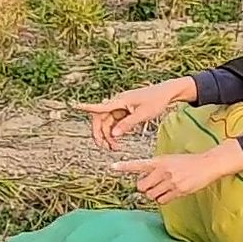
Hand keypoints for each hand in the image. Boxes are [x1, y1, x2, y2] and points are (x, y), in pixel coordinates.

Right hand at [77, 77, 194, 150]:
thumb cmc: (157, 100)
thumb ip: (128, 124)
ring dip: (109, 135)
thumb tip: (114, 134)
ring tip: (115, 148)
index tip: (75, 106)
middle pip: (101, 119)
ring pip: (108, 123)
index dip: (87, 108)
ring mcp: (121, 107)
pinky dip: (116, 132)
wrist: (168, 93)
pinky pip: (116, 122)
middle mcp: (118, 103)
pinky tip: (119, 141)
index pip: (100, 106)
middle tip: (104, 148)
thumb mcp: (143, 114)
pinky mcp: (125, 110)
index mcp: (120, 101)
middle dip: (101, 134)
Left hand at [112, 142, 242, 202]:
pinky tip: (172, 192)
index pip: (139, 164)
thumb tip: (146, 183)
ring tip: (165, 188)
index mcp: (160, 161)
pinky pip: (163, 200)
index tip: (112, 167)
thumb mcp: (171, 160)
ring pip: (152, 195)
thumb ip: (158, 169)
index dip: (125, 166)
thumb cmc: (189, 162)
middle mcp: (163, 170)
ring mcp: (170, 181)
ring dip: (155, 194)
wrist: (207, 164)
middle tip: (152, 186)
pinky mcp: (178, 190)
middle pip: (142, 186)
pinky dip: (164, 199)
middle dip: (145, 188)